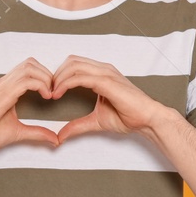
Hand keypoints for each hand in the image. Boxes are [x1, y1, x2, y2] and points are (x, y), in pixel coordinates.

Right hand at [0, 58, 60, 152]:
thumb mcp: (18, 132)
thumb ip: (37, 133)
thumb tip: (55, 139)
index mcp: (7, 87)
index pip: (29, 68)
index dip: (45, 75)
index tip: (53, 91)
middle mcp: (5, 83)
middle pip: (31, 63)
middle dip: (47, 74)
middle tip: (54, 90)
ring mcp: (2, 87)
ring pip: (29, 68)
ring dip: (45, 78)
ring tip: (50, 94)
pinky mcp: (2, 95)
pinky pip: (26, 81)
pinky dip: (41, 86)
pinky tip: (46, 97)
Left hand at [50, 55, 173, 143]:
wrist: (147, 119)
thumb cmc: (129, 116)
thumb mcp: (96, 121)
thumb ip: (78, 125)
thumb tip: (60, 135)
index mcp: (102, 75)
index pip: (75, 65)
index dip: (59, 75)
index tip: (50, 92)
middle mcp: (103, 70)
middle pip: (71, 61)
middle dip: (56, 74)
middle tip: (47, 91)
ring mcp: (106, 74)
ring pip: (73, 65)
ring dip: (58, 78)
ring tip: (51, 93)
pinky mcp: (107, 82)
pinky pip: (80, 77)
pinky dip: (65, 84)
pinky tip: (58, 94)